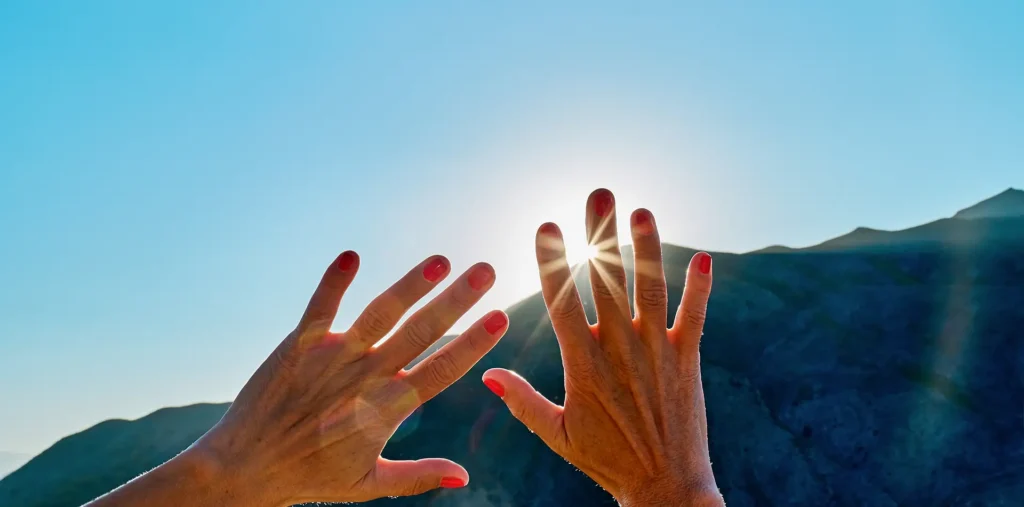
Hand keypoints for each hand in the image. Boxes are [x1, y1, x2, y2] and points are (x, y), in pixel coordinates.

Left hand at [185, 252, 507, 504]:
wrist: (243, 468)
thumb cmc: (309, 475)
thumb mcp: (368, 484)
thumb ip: (419, 475)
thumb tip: (465, 476)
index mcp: (387, 409)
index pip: (441, 371)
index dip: (472, 344)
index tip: (500, 317)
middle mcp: (365, 378)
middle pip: (420, 333)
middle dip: (456, 300)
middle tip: (486, 270)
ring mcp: (332, 358)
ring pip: (378, 315)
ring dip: (409, 285)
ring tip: (439, 260)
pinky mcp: (299, 345)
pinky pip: (320, 308)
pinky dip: (333, 282)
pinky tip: (350, 255)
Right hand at [482, 189, 723, 505]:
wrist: (665, 488)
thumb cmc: (606, 461)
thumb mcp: (556, 434)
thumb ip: (522, 400)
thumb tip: (488, 373)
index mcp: (582, 363)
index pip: (561, 301)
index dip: (553, 261)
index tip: (546, 226)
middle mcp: (618, 348)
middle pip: (606, 279)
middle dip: (601, 233)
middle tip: (600, 192)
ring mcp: (654, 351)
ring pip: (650, 288)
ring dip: (647, 248)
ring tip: (642, 211)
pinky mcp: (685, 359)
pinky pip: (693, 316)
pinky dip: (699, 288)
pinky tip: (705, 258)